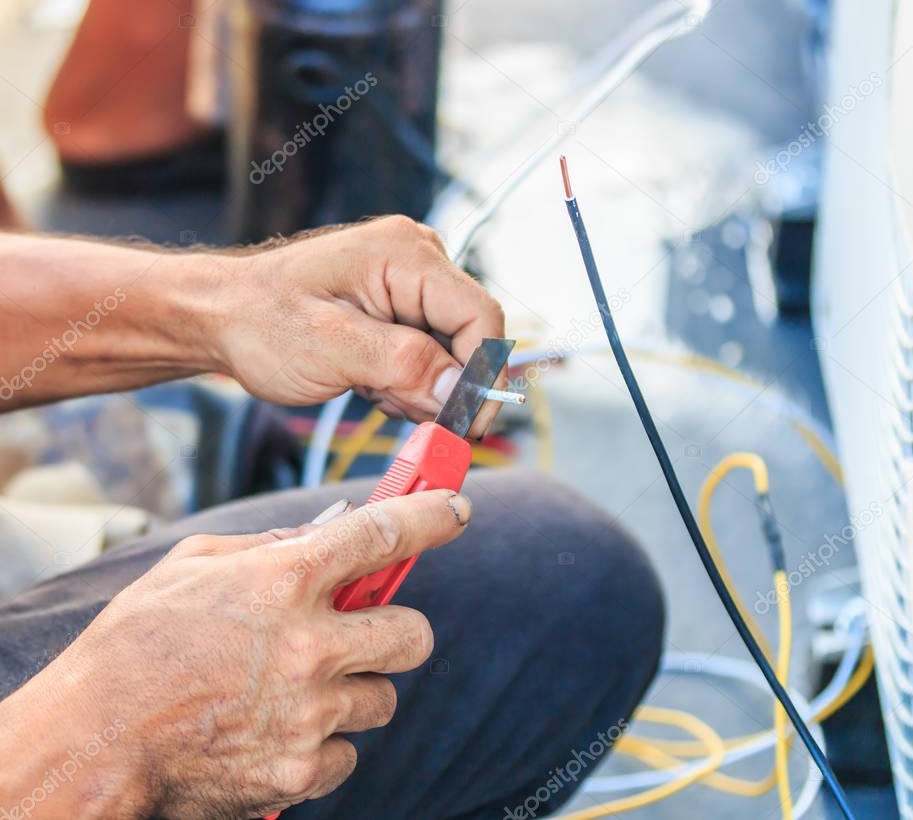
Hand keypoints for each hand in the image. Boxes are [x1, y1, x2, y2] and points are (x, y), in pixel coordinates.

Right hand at [0, 490, 470, 818]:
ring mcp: (309, 712)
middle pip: (415, 634)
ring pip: (383, 698)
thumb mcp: (191, 566)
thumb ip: (266, 546)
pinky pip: (350, 752)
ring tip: (298, 691)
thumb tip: (325, 535)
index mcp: (281, 580)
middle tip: (369, 632)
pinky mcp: (301, 768)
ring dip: (355, 690)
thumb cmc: (134, 645)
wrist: (91, 744)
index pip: (383, 534)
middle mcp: (307, 644)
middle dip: (400, 631)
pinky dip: (325, 743)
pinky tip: (278, 731)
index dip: (431, 516)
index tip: (455, 510)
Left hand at [215, 217, 506, 437]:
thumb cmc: (261, 323)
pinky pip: (430, 353)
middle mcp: (418, 259)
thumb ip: (402, 365)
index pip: (480, 316)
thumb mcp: (331, 348)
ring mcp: (410, 282)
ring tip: (369, 389)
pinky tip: (370, 383)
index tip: (466, 425)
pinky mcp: (401, 306)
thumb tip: (460, 393)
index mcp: (406, 254)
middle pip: (470, 336)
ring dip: (421, 386)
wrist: (221, 317)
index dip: (482, 375)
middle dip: (443, 385)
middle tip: (395, 406)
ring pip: (452, 352)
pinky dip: (408, 381)